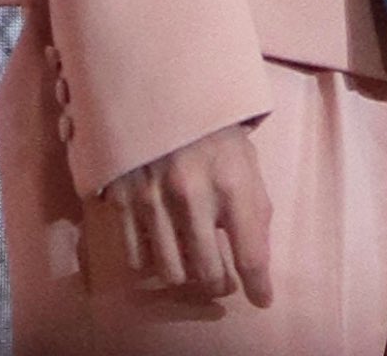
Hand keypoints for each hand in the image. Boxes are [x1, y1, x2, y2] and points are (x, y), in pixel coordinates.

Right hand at [103, 122, 272, 308]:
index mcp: (232, 180)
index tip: (262, 299)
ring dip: (186, 275)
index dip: (258, 285)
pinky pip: (138, 258)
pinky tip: (163, 244)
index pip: (250, 253)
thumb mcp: (245, 159)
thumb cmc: (212, 126)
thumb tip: (255, 261)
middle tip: (224, 281)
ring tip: (194, 263)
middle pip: (208, 274)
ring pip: (172, 272)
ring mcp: (154, 200)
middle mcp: (193, 195)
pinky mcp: (124, 201)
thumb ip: (253, 208)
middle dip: (221, 285)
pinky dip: (153, 261)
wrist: (160, 87)